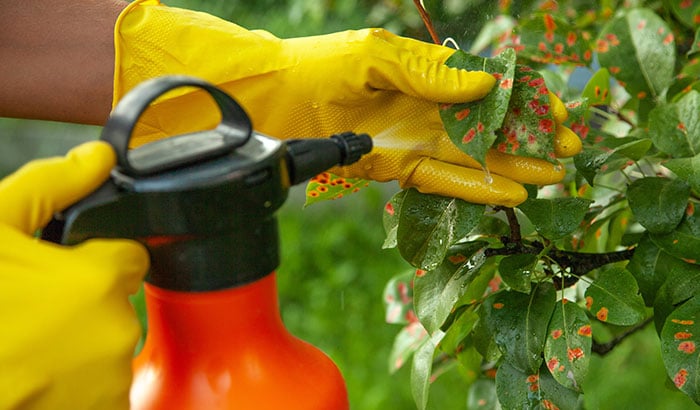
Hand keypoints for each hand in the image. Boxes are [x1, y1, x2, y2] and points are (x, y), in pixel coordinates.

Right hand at [0, 142, 148, 408]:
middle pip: (117, 302)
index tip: (71, 267)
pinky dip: (78, 382)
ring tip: (29, 344)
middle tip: (35, 311)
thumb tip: (96, 157)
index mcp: (99, 281)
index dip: (100, 258)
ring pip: (108, 345)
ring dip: (80, 343)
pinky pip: (104, 386)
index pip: (131, 257)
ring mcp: (110, 379)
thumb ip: (49, 186)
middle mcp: (116, 331)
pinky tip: (39, 375)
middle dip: (85, 301)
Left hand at [114, 0, 580, 206]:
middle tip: (569, 150)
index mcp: (428, 73)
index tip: (556, 112)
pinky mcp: (397, 166)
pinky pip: (442, 179)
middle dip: (529, 137)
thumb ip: (431, 73)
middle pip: (488, 125)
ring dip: (512, 166)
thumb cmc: (323, 66)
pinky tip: (509, 192)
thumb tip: (486, 82)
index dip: (523, 100)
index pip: (488, 87)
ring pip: (473, 156)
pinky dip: (475, 186)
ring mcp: (414, 138)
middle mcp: (427, 107)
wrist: (277, 100)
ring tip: (553, 176)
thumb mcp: (378, 57)